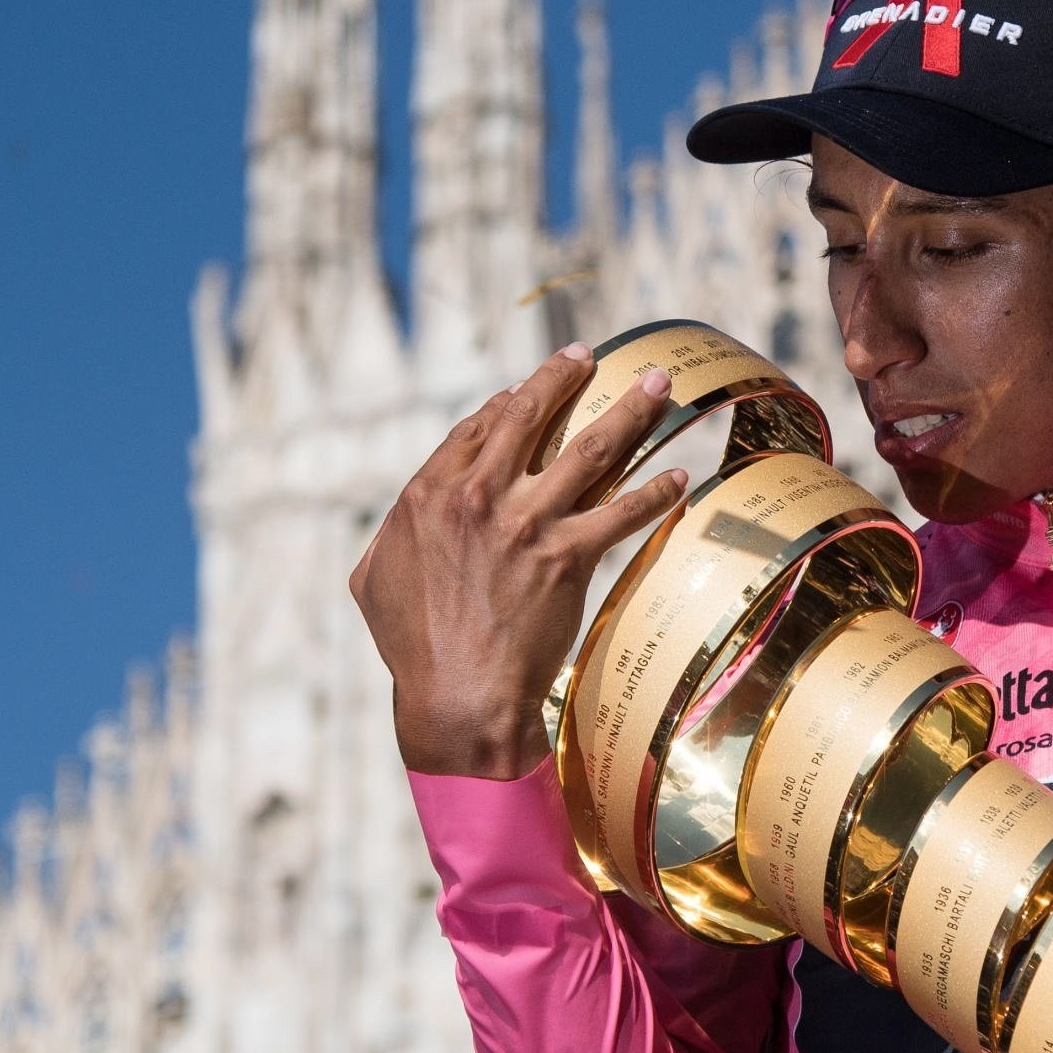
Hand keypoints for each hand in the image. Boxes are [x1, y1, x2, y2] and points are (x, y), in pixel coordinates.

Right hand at [348, 345, 689, 780]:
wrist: (457, 696)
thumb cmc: (412, 648)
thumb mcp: (374, 579)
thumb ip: (392, 534)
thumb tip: (408, 517)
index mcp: (429, 494)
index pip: (479, 428)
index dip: (509, 402)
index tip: (532, 388)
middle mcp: (478, 497)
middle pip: (530, 417)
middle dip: (564, 377)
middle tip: (590, 356)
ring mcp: (526, 524)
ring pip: (590, 450)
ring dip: (629, 411)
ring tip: (658, 385)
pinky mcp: (567, 557)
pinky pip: (621, 513)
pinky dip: (653, 493)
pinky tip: (678, 478)